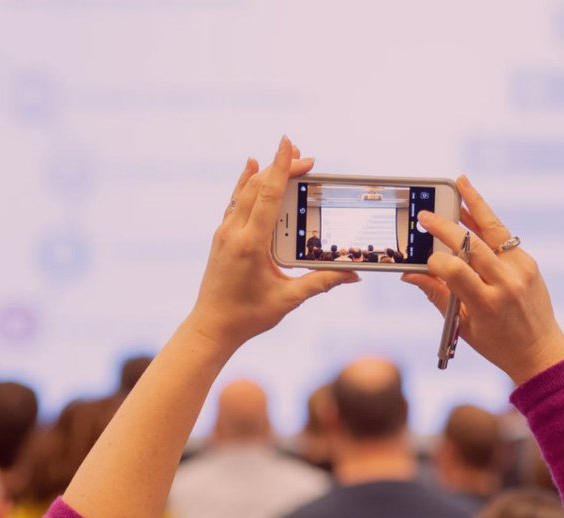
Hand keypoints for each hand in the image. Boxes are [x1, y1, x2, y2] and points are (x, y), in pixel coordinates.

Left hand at [188, 137, 359, 349]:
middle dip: (282, 168)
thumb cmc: (248, 315)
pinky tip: (252, 171)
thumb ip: (321, 282)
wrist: (211, 326)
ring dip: (265, 172)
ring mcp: (224, 232)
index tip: (289, 144)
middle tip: (307, 158)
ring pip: (244, 191)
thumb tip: (352, 273)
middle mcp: (234, 232)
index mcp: (250, 243)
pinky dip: (246, 184)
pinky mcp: (222, 237)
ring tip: (285, 158)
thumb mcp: (289, 299)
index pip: (268, 194)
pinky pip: (235, 202)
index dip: (281, 167)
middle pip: (258, 186)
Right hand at [402, 176, 563, 384]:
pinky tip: (472, 212)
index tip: (425, 259)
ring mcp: (522, 270)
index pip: (455, 271)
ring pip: (494, 230)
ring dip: (475, 205)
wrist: (541, 352)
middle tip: (426, 214)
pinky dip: (486, 224)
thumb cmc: (497, 344)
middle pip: (473, 245)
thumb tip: (409, 273)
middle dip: (447, 226)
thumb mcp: (462, 326)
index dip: (436, 261)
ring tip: (460, 183)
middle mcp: (507, 283)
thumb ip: (437, 295)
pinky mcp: (529, 263)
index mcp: (487, 304)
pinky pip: (504, 238)